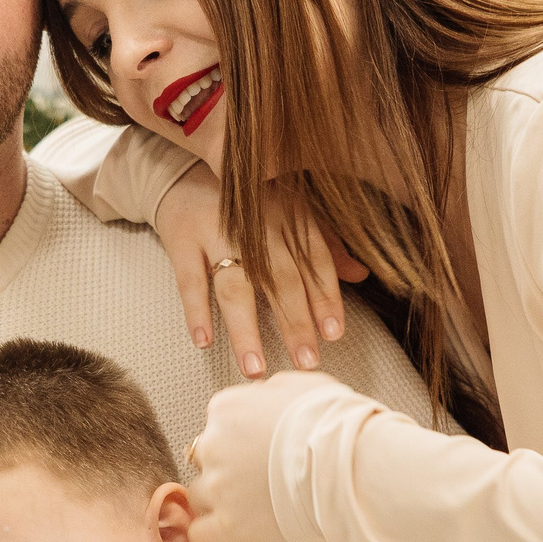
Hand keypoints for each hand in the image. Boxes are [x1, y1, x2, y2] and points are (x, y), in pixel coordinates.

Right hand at [156, 167, 367, 377]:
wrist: (183, 173)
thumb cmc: (245, 205)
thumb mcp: (288, 214)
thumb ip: (323, 246)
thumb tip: (360, 274)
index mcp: (287, 216)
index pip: (313, 261)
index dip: (325, 297)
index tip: (334, 334)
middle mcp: (255, 224)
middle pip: (279, 279)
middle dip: (295, 322)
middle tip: (305, 362)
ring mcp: (216, 231)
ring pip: (234, 286)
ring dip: (246, 330)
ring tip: (255, 368)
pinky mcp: (182, 240)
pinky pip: (189, 281)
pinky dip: (196, 311)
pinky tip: (204, 342)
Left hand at [186, 370, 337, 541]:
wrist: (346, 464)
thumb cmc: (332, 424)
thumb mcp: (300, 385)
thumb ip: (269, 392)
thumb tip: (262, 396)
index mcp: (226, 409)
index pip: (216, 425)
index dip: (237, 440)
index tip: (255, 450)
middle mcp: (213, 445)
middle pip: (205, 460)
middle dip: (227, 468)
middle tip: (258, 477)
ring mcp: (219, 487)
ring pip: (200, 496)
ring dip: (220, 501)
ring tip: (253, 505)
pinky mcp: (228, 525)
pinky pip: (200, 534)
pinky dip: (210, 534)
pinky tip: (229, 530)